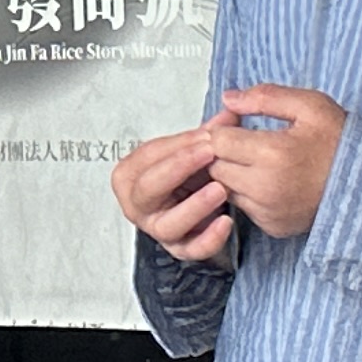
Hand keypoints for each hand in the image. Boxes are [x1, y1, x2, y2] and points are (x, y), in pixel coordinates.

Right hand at [114, 122, 235, 265]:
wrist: (191, 201)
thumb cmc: (185, 172)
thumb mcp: (190, 150)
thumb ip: (207, 132)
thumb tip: (232, 111)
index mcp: (129, 176)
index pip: (148, 157)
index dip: (177, 146)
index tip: (205, 136)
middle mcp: (136, 205)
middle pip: (149, 190)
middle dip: (179, 169)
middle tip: (209, 153)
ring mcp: (157, 229)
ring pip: (169, 224)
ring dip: (194, 206)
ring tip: (220, 189)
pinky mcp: (178, 248)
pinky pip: (191, 250)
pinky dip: (208, 239)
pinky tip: (226, 221)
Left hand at [210, 86, 344, 240]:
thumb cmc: (341, 141)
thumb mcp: (309, 105)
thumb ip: (264, 98)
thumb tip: (228, 98)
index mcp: (272, 154)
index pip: (218, 141)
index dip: (223, 128)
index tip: (237, 123)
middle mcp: (266, 188)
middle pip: (216, 168)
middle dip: (224, 152)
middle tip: (245, 141)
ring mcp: (269, 211)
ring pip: (226, 190)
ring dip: (233, 174)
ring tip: (258, 160)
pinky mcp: (273, 227)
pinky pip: (244, 208)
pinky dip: (249, 195)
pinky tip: (270, 181)